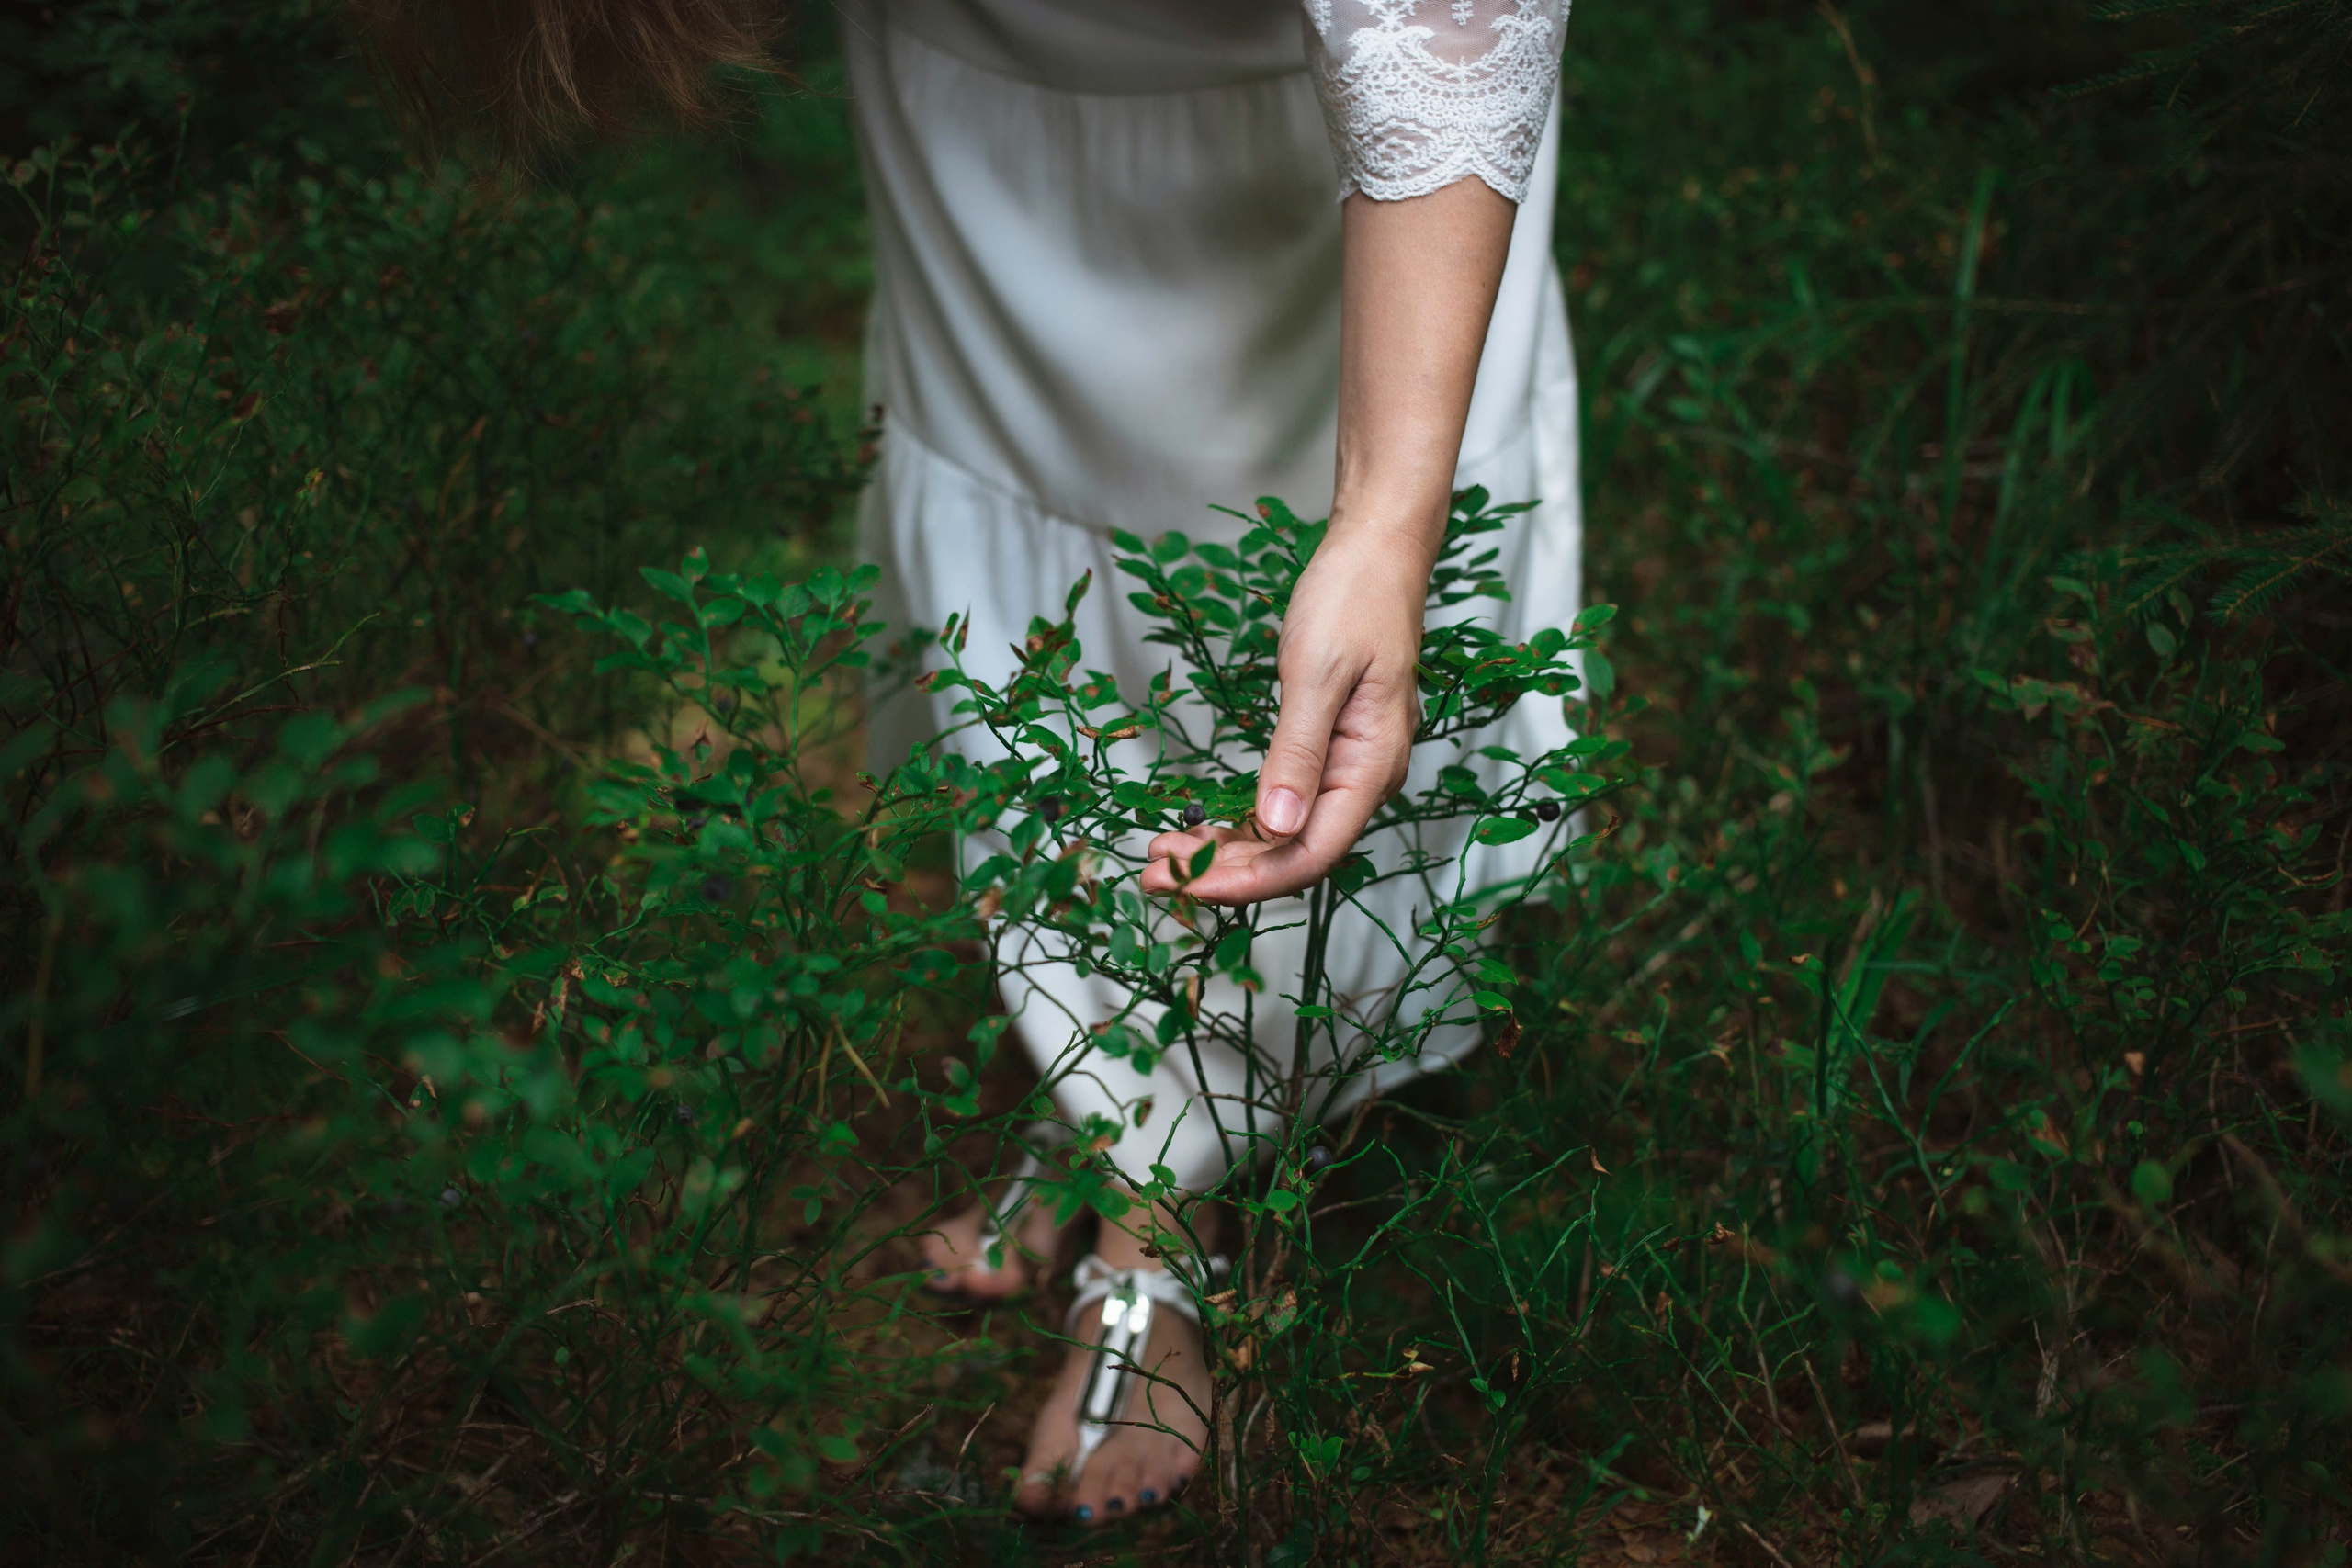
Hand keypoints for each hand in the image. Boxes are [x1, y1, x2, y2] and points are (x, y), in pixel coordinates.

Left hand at [1139, 529, 1426, 904]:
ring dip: (1226, 851)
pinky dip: (1241, 822)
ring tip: (1164, 855)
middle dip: (1223, 871)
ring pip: (1285, 835)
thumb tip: (1276, 826)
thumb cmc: (1354, 600)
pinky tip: (1201, 827)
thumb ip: (1298, 752)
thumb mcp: (1317, 672)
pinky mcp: (1328, 753)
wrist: (1377, 554)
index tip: (1189, 883)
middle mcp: (1364, 779)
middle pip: (1293, 854)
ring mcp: (1347, 768)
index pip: (1309, 854)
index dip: (1248, 880)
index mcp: (1372, 767)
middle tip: (1153, 873)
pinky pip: (1285, 805)